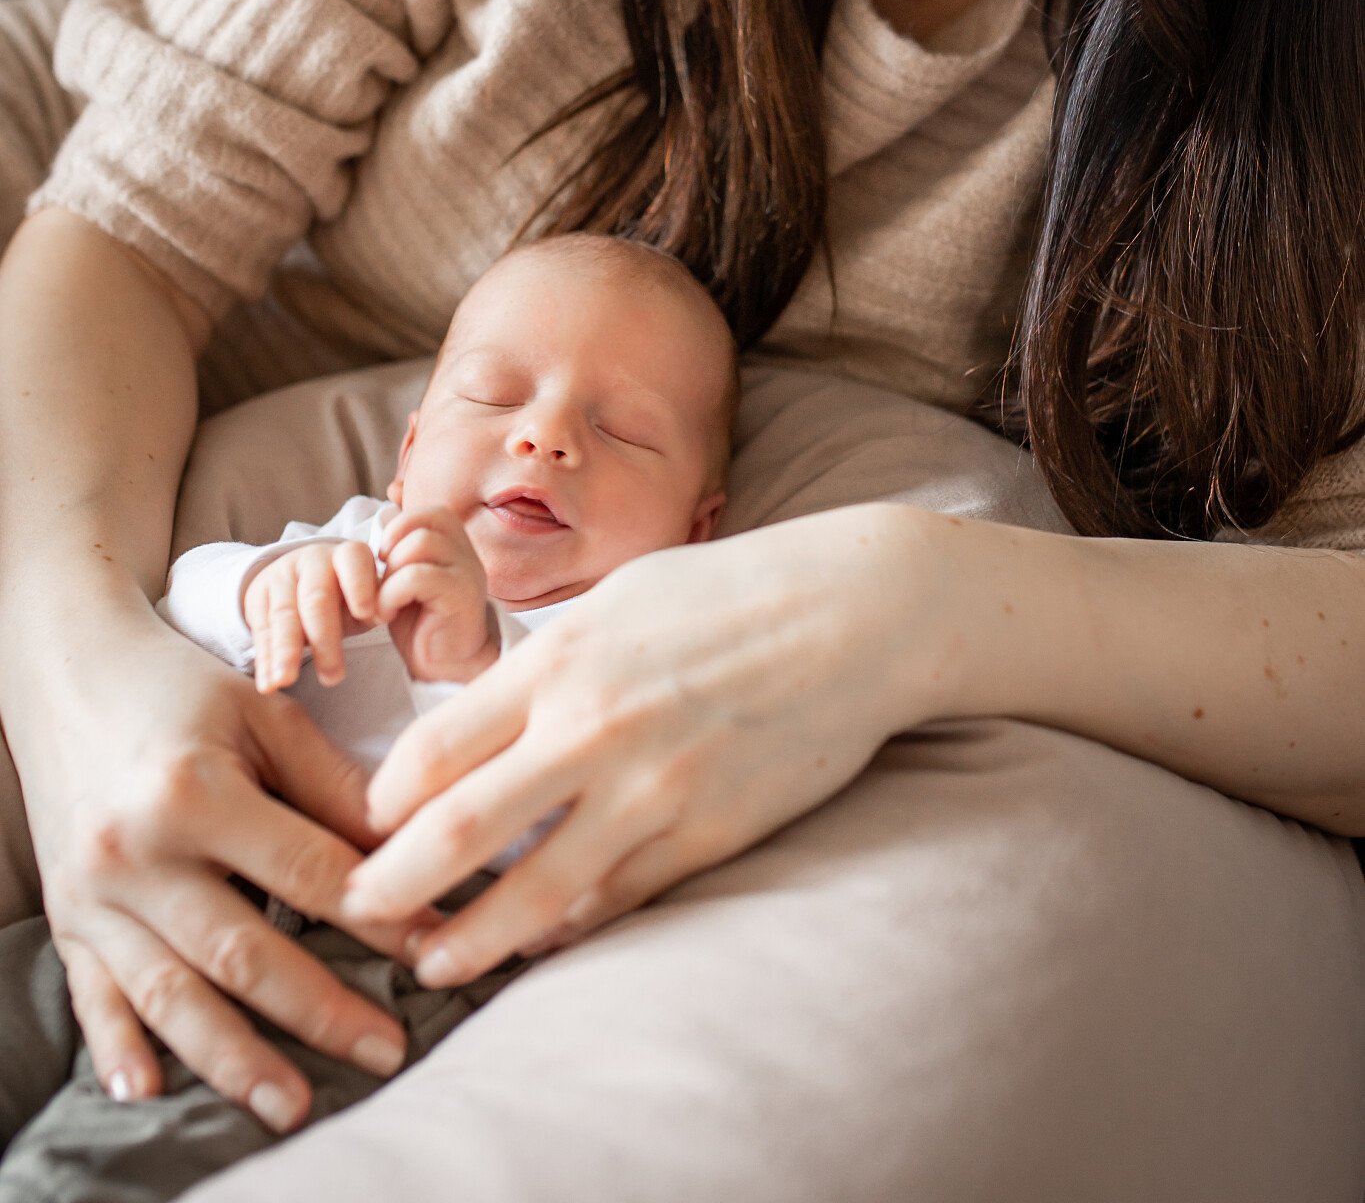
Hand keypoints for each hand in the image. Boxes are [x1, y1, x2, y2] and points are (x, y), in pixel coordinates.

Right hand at [7, 600, 440, 1130]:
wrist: (69, 674)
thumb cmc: (181, 690)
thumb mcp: (264, 716)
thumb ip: (331, 787)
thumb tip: (413, 845)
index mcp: (195, 791)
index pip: (306, 872)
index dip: (378, 915)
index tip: (436, 948)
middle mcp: (137, 852)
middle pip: (241, 951)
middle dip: (319, 1009)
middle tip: (388, 1050)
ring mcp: (94, 895)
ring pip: (172, 994)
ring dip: (234, 1058)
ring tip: (295, 1102)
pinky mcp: (66, 918)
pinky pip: (93, 997)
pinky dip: (119, 1047)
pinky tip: (151, 1089)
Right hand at [244, 540, 381, 692]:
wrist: (301, 579)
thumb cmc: (347, 595)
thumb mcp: (365, 596)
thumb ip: (377, 605)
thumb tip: (385, 613)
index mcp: (347, 555)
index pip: (353, 562)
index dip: (359, 586)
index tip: (365, 613)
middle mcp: (312, 560)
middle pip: (316, 598)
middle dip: (323, 638)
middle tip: (333, 677)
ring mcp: (281, 575)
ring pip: (284, 615)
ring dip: (285, 652)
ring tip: (286, 681)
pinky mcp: (257, 594)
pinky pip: (261, 629)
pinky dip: (265, 660)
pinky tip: (268, 683)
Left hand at [341, 510, 918, 985]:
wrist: (854, 614)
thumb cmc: (729, 592)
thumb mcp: (620, 598)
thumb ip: (549, 659)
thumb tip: (486, 713)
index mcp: (562, 660)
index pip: (435, 749)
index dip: (382, 800)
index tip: (364, 824)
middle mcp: (594, 728)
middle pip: (458, 830)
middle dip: (390, 884)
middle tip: (352, 911)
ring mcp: (653, 789)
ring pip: (535, 891)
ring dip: (470, 937)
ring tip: (431, 961)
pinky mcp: (708, 834)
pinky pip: (618, 899)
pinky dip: (569, 928)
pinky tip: (538, 943)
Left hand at [375, 504, 498, 683]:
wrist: (447, 667)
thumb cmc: (423, 621)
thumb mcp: (408, 578)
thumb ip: (402, 551)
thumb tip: (382, 522)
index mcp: (455, 544)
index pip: (429, 513)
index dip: (399, 528)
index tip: (384, 558)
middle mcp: (467, 552)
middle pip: (420, 525)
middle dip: (390, 553)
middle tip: (381, 585)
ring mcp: (468, 572)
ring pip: (418, 545)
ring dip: (389, 575)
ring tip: (382, 602)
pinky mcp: (461, 596)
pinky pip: (416, 576)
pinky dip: (390, 594)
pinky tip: (386, 614)